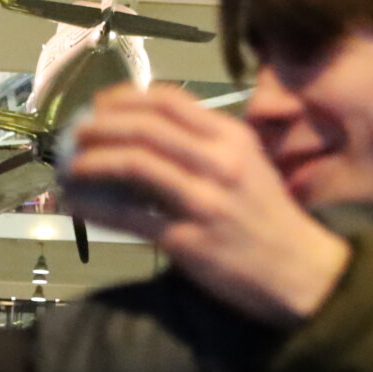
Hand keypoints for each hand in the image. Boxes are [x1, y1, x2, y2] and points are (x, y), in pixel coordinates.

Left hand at [61, 85, 349, 325]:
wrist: (303, 273)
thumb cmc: (270, 217)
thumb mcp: (250, 164)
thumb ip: (207, 143)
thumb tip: (147, 129)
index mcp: (233, 138)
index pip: (169, 101)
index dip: (124, 98)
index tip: (99, 105)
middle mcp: (219, 163)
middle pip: (144, 129)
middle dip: (99, 127)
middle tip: (74, 134)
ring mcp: (204, 202)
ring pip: (133, 166)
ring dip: (91, 162)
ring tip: (70, 166)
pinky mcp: (188, 242)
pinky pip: (130, 217)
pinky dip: (95, 207)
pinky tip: (77, 204)